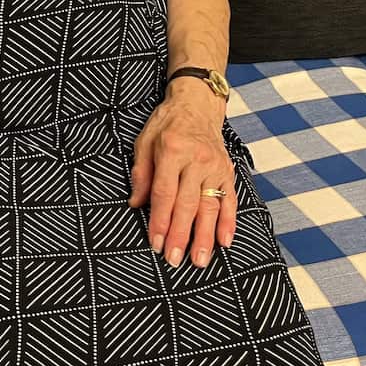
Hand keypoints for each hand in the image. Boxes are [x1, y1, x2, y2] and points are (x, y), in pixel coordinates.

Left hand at [128, 78, 234, 268]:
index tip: (155, 242)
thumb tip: (135, 204)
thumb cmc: (167, 124)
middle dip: (180, 235)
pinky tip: (224, 242)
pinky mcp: (227, 171)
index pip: (164, 193)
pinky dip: (228, 222)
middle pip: (187, 204)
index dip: (159, 220)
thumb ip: (141, 174)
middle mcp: (196, 160)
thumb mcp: (145, 141)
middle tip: (174, 259)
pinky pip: (230, 200)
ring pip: (210, 206)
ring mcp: (215, 166)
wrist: (197, 105)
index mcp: (172, 151)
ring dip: (205, 236)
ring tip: (199, 260)